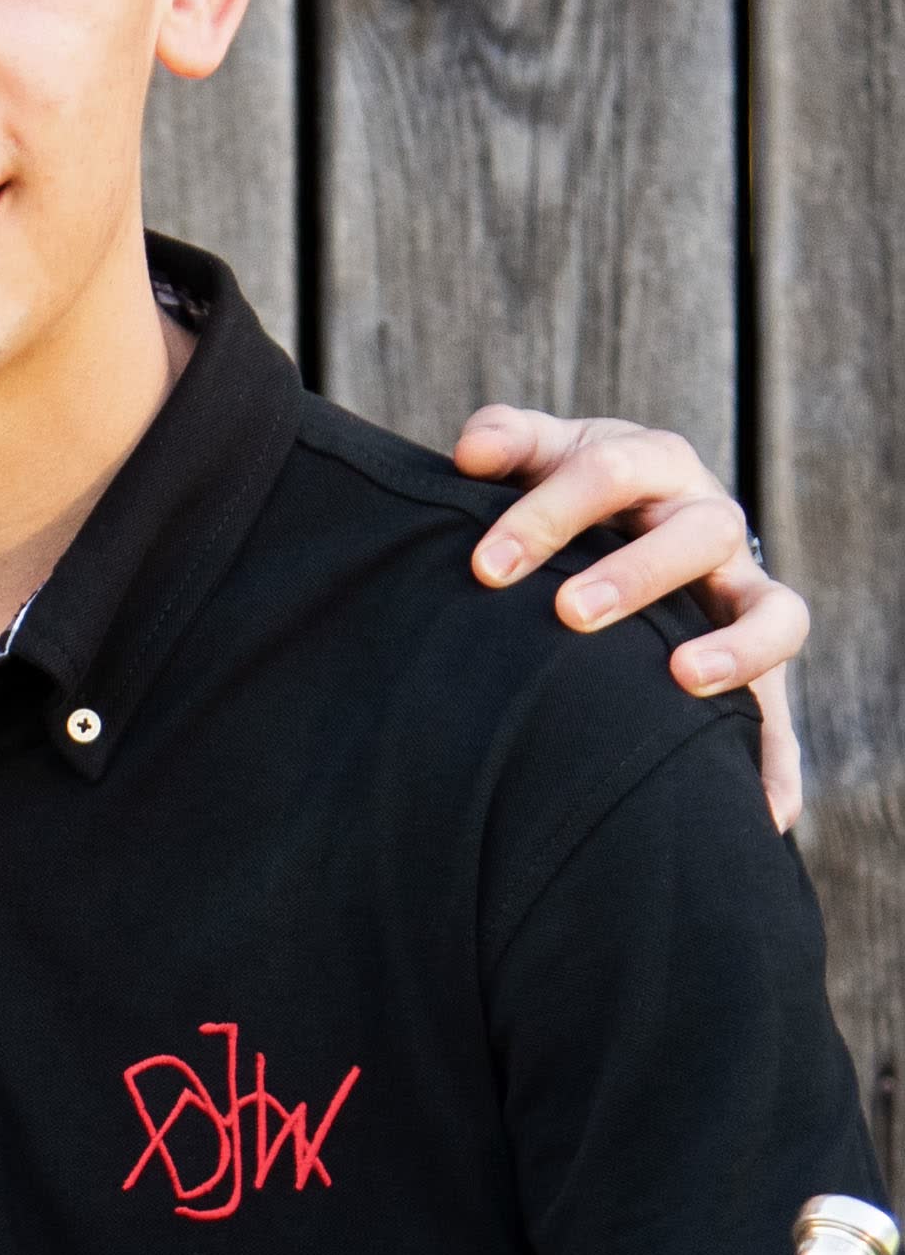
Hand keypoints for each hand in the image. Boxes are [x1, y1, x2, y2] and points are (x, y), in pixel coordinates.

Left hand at [453, 407, 808, 830]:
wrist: (633, 520)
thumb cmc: (573, 494)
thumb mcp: (547, 454)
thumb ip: (511, 441)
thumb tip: (472, 450)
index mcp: (654, 464)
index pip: (611, 471)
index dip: (549, 513)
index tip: (486, 566)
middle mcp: (709, 522)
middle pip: (698, 533)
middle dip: (636, 572)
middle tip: (571, 614)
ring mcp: (741, 593)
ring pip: (773, 612)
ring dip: (736, 649)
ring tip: (685, 681)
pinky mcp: (760, 663)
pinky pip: (783, 711)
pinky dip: (777, 763)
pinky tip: (761, 813)